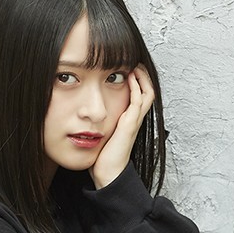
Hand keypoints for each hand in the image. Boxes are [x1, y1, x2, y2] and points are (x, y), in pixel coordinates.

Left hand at [90, 65, 155, 188]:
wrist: (107, 173)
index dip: (138, 79)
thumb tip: (84, 112)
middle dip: (143, 73)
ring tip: (134, 62)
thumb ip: (98, 121)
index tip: (127, 66)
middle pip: (148, 89)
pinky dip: (135, 86)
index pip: (140, 94)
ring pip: (147, 92)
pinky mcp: (130, 123)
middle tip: (134, 59)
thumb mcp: (101, 132)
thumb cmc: (102, 157)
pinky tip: (128, 76)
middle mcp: (135, 118)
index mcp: (129, 119)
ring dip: (142, 76)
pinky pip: (137, 100)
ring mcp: (135, 120)